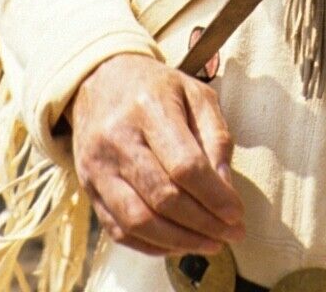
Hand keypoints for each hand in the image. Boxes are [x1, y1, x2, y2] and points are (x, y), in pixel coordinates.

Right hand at [68, 53, 244, 257]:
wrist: (100, 81)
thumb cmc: (157, 88)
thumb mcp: (195, 94)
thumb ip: (215, 136)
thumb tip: (226, 188)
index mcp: (150, 107)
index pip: (184, 164)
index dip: (214, 196)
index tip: (237, 213)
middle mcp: (118, 138)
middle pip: (162, 197)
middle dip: (203, 223)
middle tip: (232, 234)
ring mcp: (98, 166)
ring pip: (138, 220)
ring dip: (180, 240)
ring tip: (211, 243)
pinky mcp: (88, 188)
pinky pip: (119, 230)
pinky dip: (152, 245)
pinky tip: (179, 243)